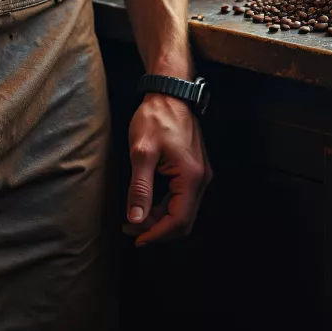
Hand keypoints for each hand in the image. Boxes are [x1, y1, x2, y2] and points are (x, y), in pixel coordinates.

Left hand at [123, 93, 211, 247]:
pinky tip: (146, 204)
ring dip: (159, 219)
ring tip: (133, 219)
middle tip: (130, 229)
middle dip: (157, 229)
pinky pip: (181, 197)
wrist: (170, 92)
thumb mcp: (142, 152)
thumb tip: (136, 218)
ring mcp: (199, 175)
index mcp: (191, 177)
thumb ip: (140, 188)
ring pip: (182, 210)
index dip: (157, 234)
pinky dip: (164, 206)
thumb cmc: (156, 117)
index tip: (136, 238)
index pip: (178, 220)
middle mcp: (201, 180)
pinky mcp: (193, 170)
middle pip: (183, 220)